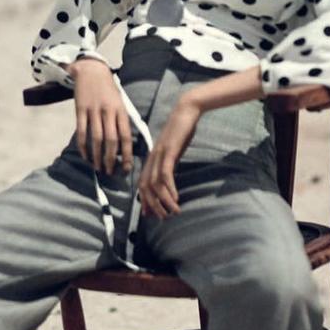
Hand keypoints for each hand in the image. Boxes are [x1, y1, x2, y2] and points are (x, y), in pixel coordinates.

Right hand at [67, 58, 132, 174]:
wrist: (91, 71)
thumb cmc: (108, 91)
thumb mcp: (120, 103)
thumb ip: (123, 122)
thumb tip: (126, 146)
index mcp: (121, 111)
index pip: (126, 136)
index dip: (127, 155)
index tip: (127, 169)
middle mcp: (108, 111)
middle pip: (111, 140)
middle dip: (111, 159)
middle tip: (110, 172)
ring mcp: (93, 110)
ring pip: (96, 138)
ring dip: (98, 156)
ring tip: (99, 168)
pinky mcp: (80, 110)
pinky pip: (82, 132)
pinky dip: (83, 147)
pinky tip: (86, 156)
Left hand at [138, 96, 201, 218]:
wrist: (186, 111)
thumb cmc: (182, 131)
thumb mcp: (173, 151)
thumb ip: (169, 164)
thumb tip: (168, 180)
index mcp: (151, 159)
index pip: (142, 184)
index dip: (144, 201)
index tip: (151, 215)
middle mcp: (151, 158)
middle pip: (145, 188)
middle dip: (153, 206)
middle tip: (163, 218)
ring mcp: (159, 155)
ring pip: (155, 184)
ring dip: (163, 201)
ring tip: (173, 212)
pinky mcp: (168, 151)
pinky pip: (165, 174)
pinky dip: (169, 189)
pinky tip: (175, 198)